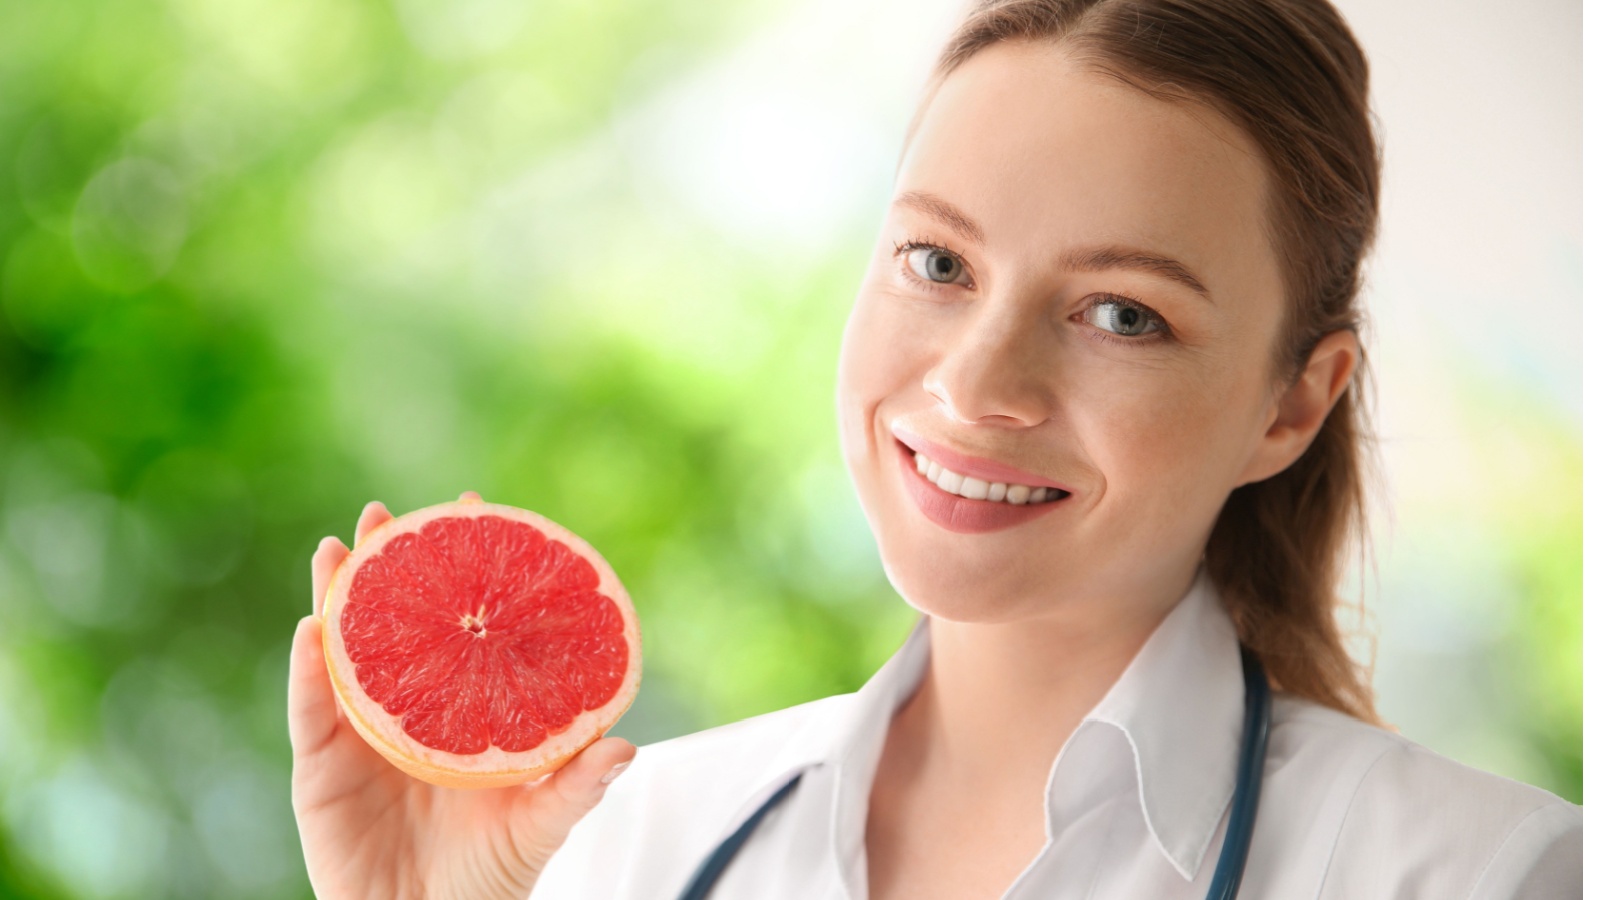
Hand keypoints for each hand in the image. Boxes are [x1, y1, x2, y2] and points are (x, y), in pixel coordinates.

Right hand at [289, 492, 636, 899]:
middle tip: (386, 512)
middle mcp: (409, 709)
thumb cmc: (489, 876)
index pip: (464, 622)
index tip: (474, 508)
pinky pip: (311, 711)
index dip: (465, 565)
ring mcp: (361, 735)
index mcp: (462, 707)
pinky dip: (309, 670)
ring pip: (343, 651)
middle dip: (388, 563)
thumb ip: (577, 784)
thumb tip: (624, 745)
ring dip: (337, 595)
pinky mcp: (321, 771)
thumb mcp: (541, 823)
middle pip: (394, 620)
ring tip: (338, 547)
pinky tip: (313, 627)